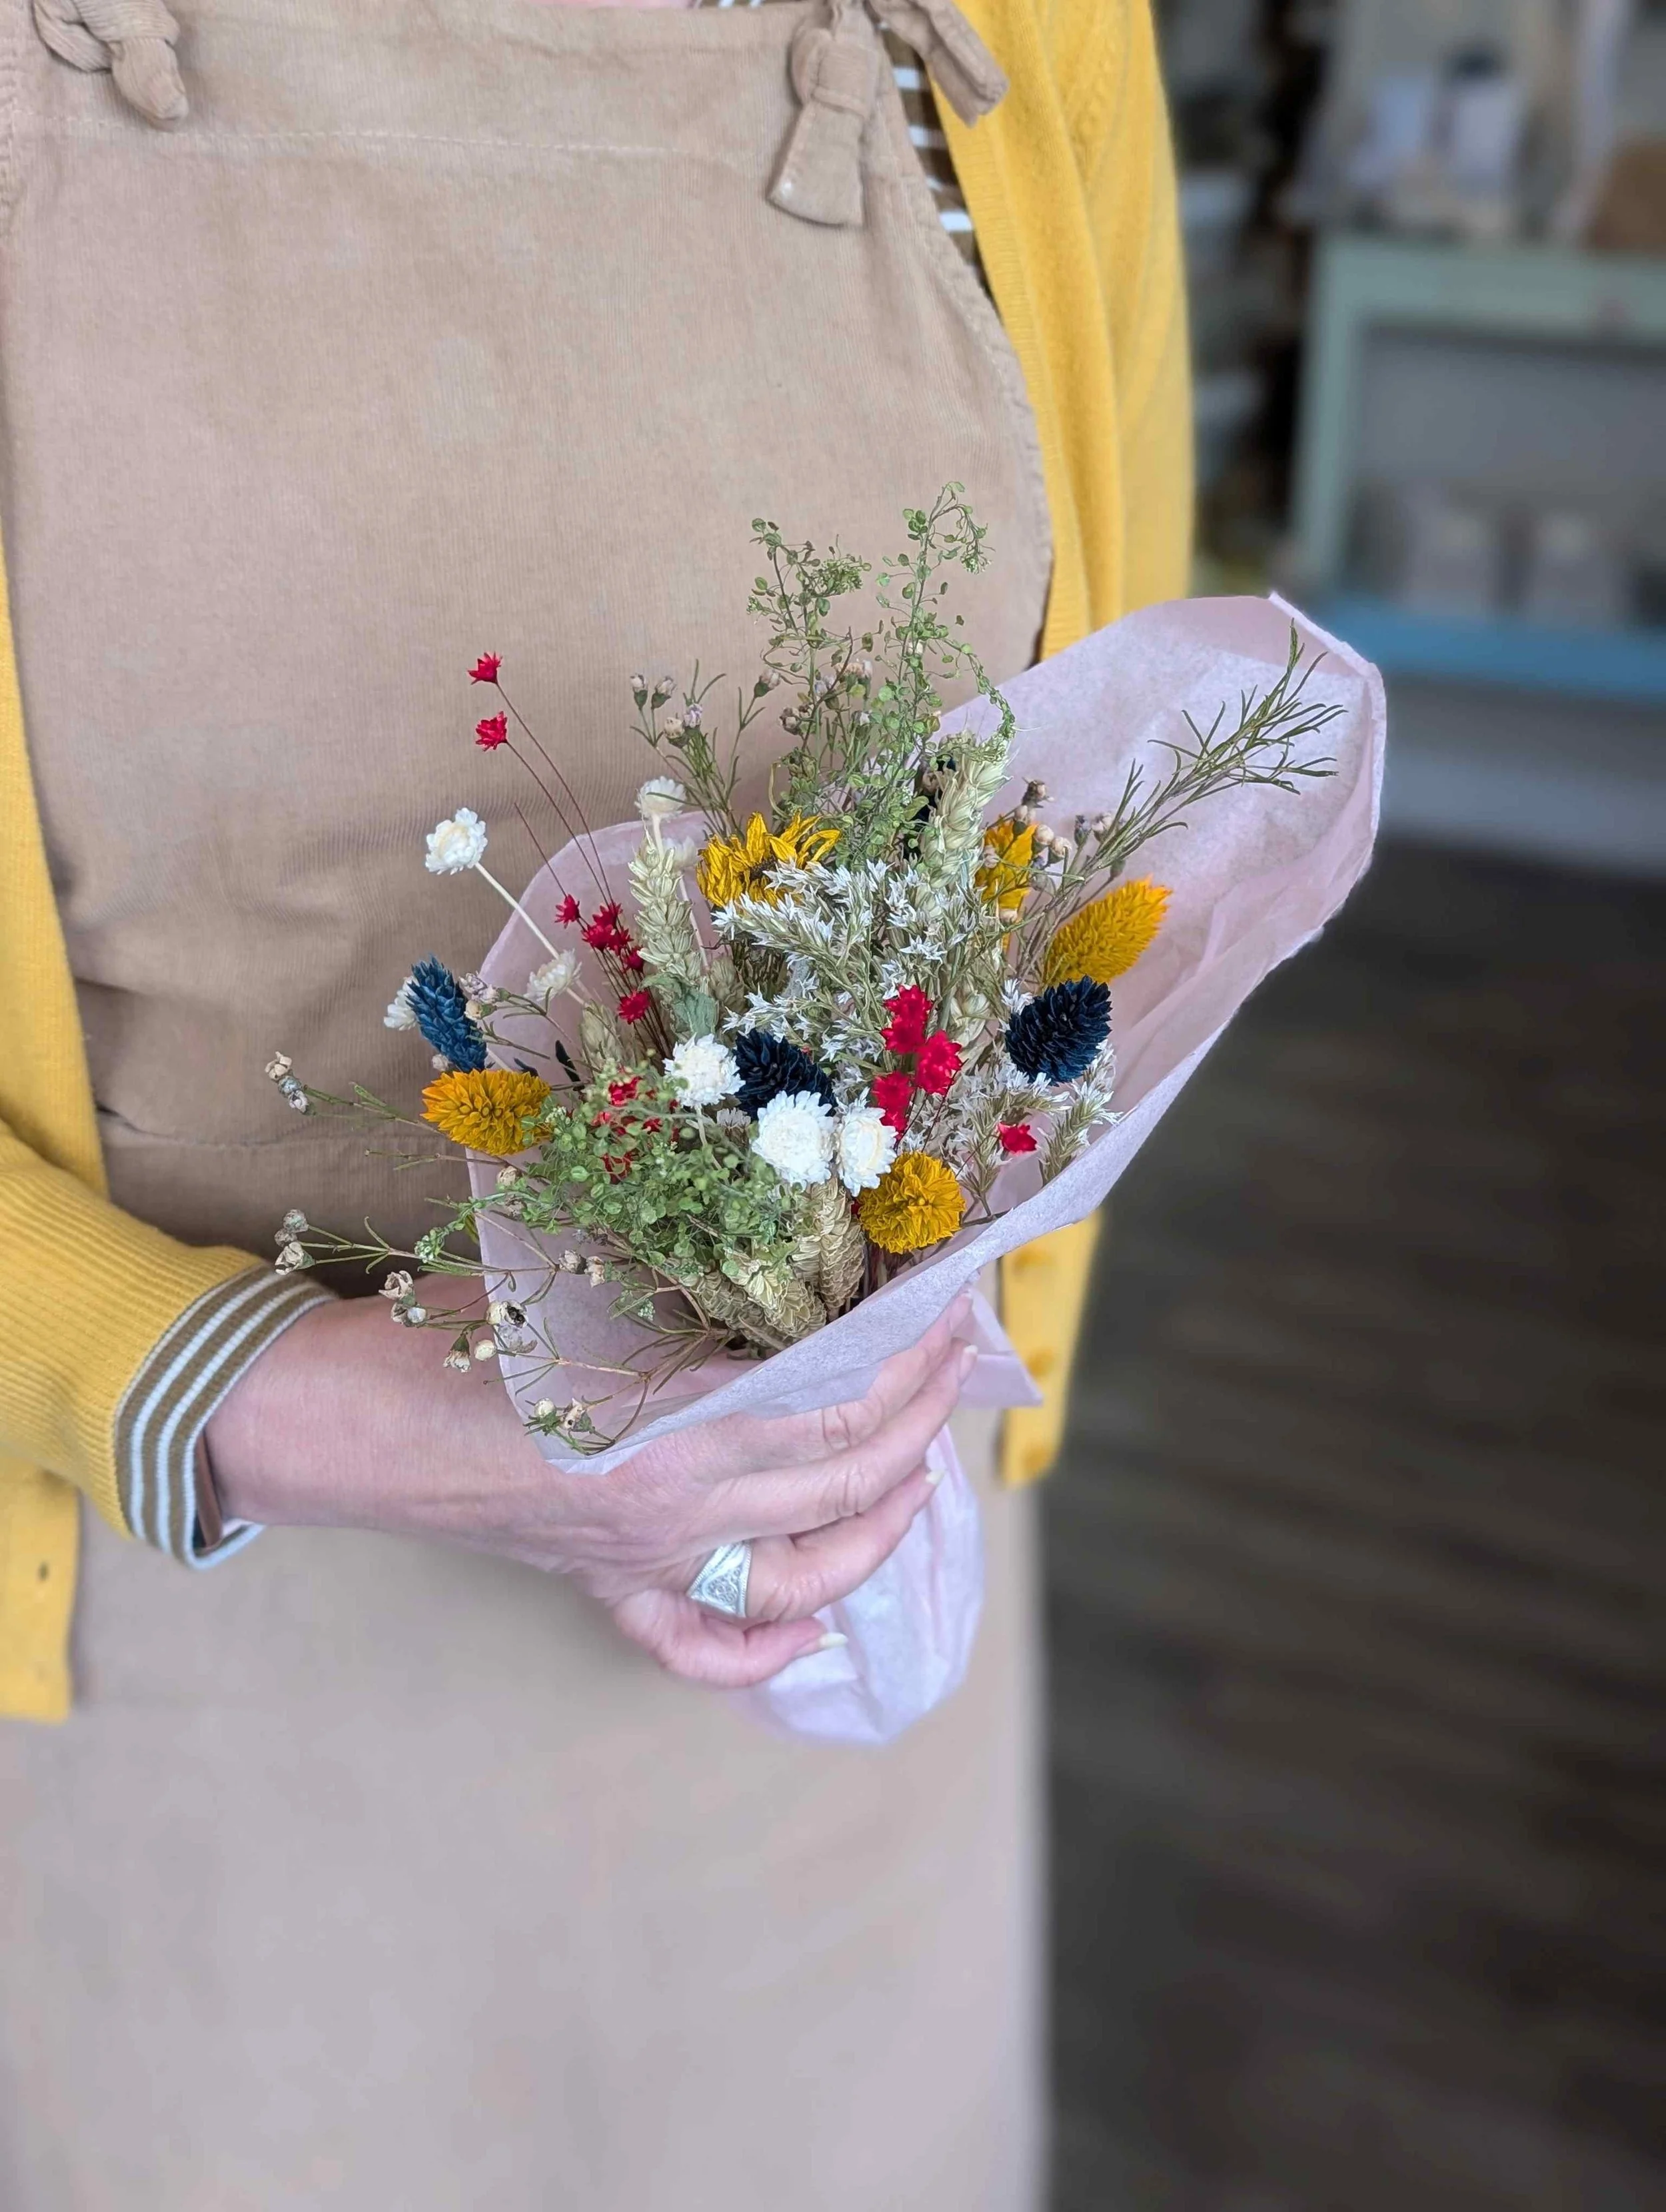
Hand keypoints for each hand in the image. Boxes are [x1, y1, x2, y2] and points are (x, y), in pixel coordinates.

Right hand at [205, 1282, 976, 1686]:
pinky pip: (698, 1645)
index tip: (950, 1298)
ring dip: (886, 1519)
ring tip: (925, 1466)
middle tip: (960, 1352)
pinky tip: (818, 1632)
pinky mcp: (605, 1584)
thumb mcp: (581, 1281)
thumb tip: (794, 1263)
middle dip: (925, 1414)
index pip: (840, 1399)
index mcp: (671, 1426)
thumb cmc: (452, 1325)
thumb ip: (686, 1291)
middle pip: (846, 1477)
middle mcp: (674, 1508)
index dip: (913, 1352)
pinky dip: (769, 1651)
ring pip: (804, 1571)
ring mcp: (643, 1559)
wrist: (342, 1413)